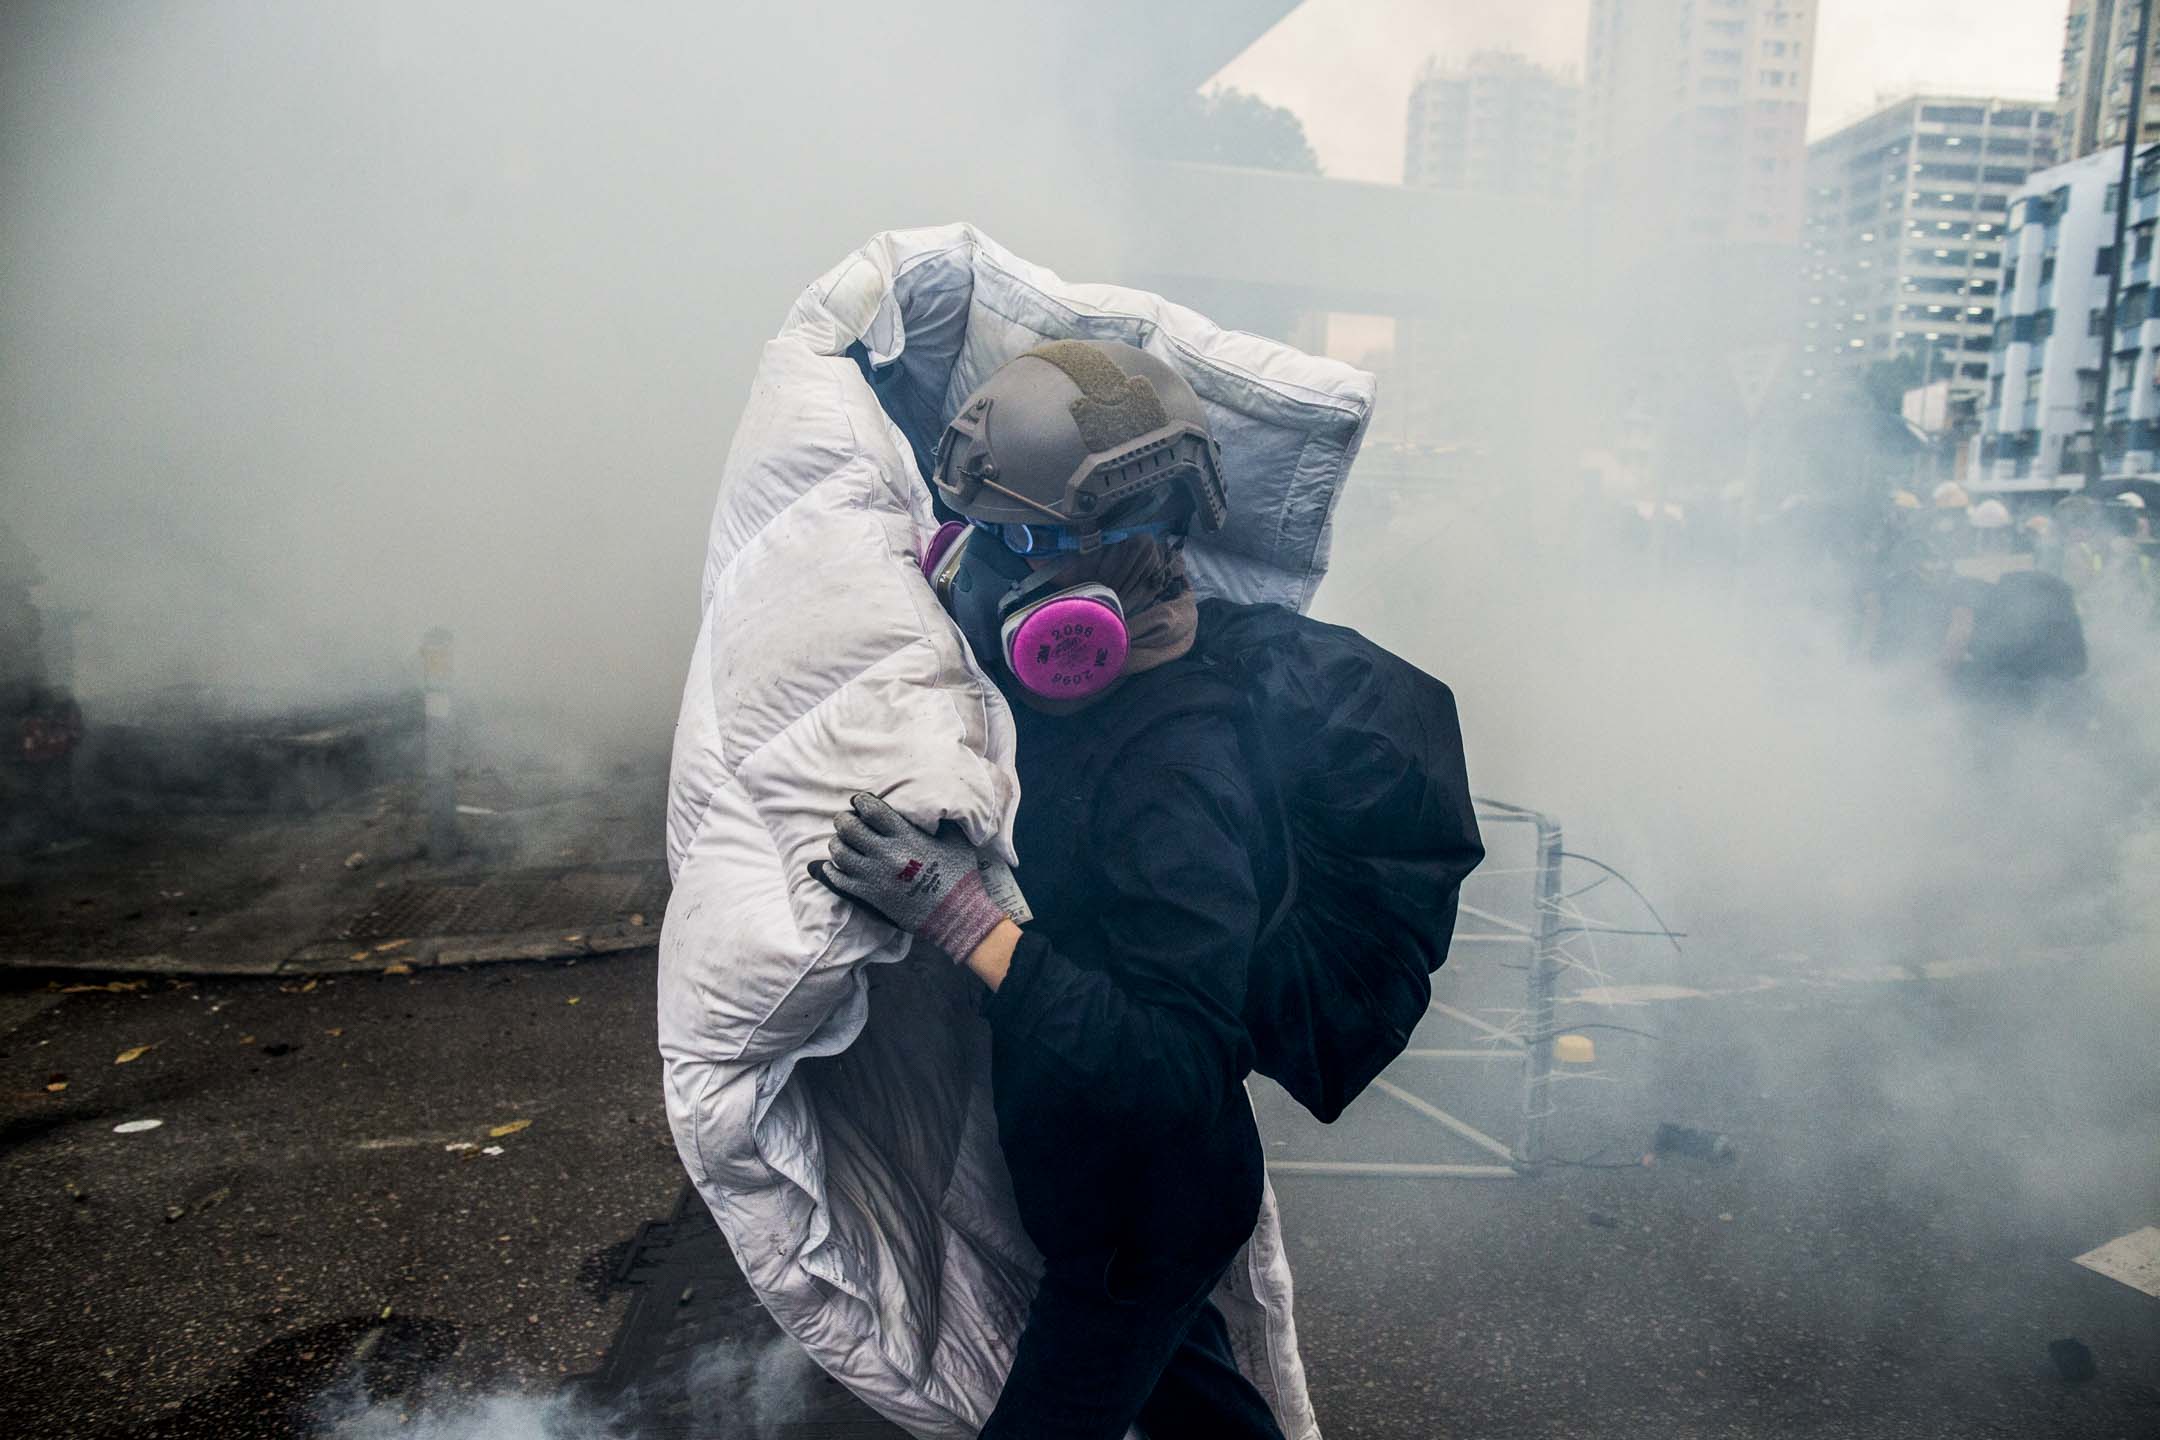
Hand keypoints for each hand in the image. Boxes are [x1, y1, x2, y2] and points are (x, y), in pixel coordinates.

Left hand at [812, 793, 1011, 962]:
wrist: (956, 915)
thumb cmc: (960, 876)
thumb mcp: (956, 840)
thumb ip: (941, 820)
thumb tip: (933, 805)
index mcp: (906, 837)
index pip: (872, 810)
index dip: (861, 801)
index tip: (859, 801)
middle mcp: (887, 854)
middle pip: (849, 829)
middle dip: (843, 820)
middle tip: (846, 820)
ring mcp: (876, 876)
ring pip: (839, 853)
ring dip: (837, 843)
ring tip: (841, 841)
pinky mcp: (871, 896)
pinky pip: (840, 880)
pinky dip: (832, 870)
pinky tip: (834, 865)